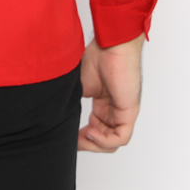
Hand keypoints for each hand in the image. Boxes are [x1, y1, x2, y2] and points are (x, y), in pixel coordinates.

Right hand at [77, 31, 144, 151]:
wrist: (111, 45)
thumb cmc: (97, 56)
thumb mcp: (79, 85)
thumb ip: (73, 102)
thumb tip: (60, 117)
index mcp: (103, 103)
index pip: (96, 130)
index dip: (83, 138)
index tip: (69, 137)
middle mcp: (114, 110)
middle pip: (104, 139)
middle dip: (87, 144)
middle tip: (74, 141)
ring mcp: (123, 111)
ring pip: (113, 142)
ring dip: (96, 144)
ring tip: (83, 136)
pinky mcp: (129, 111)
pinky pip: (121, 137)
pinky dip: (105, 141)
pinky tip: (91, 132)